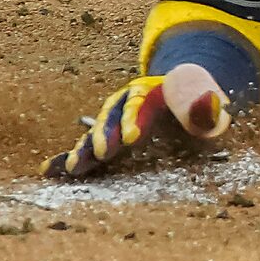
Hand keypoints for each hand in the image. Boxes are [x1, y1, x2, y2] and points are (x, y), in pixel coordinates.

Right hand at [43, 65, 230, 178]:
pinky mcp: (105, 140)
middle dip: (105, 135)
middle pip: (112, 116)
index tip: (132, 138)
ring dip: (85, 149)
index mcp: (152, 90)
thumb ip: (208, 107)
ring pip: (96, 133)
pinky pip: (83, 147)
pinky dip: (66, 157)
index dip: (135, 118)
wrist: (187, 99)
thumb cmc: (201, 107)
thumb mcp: (211, 105)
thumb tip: (211, 104)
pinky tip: (48, 170)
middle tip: (102, 154)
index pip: (141, 102)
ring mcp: (113, 122)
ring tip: (76, 167)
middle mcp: (127, 103)